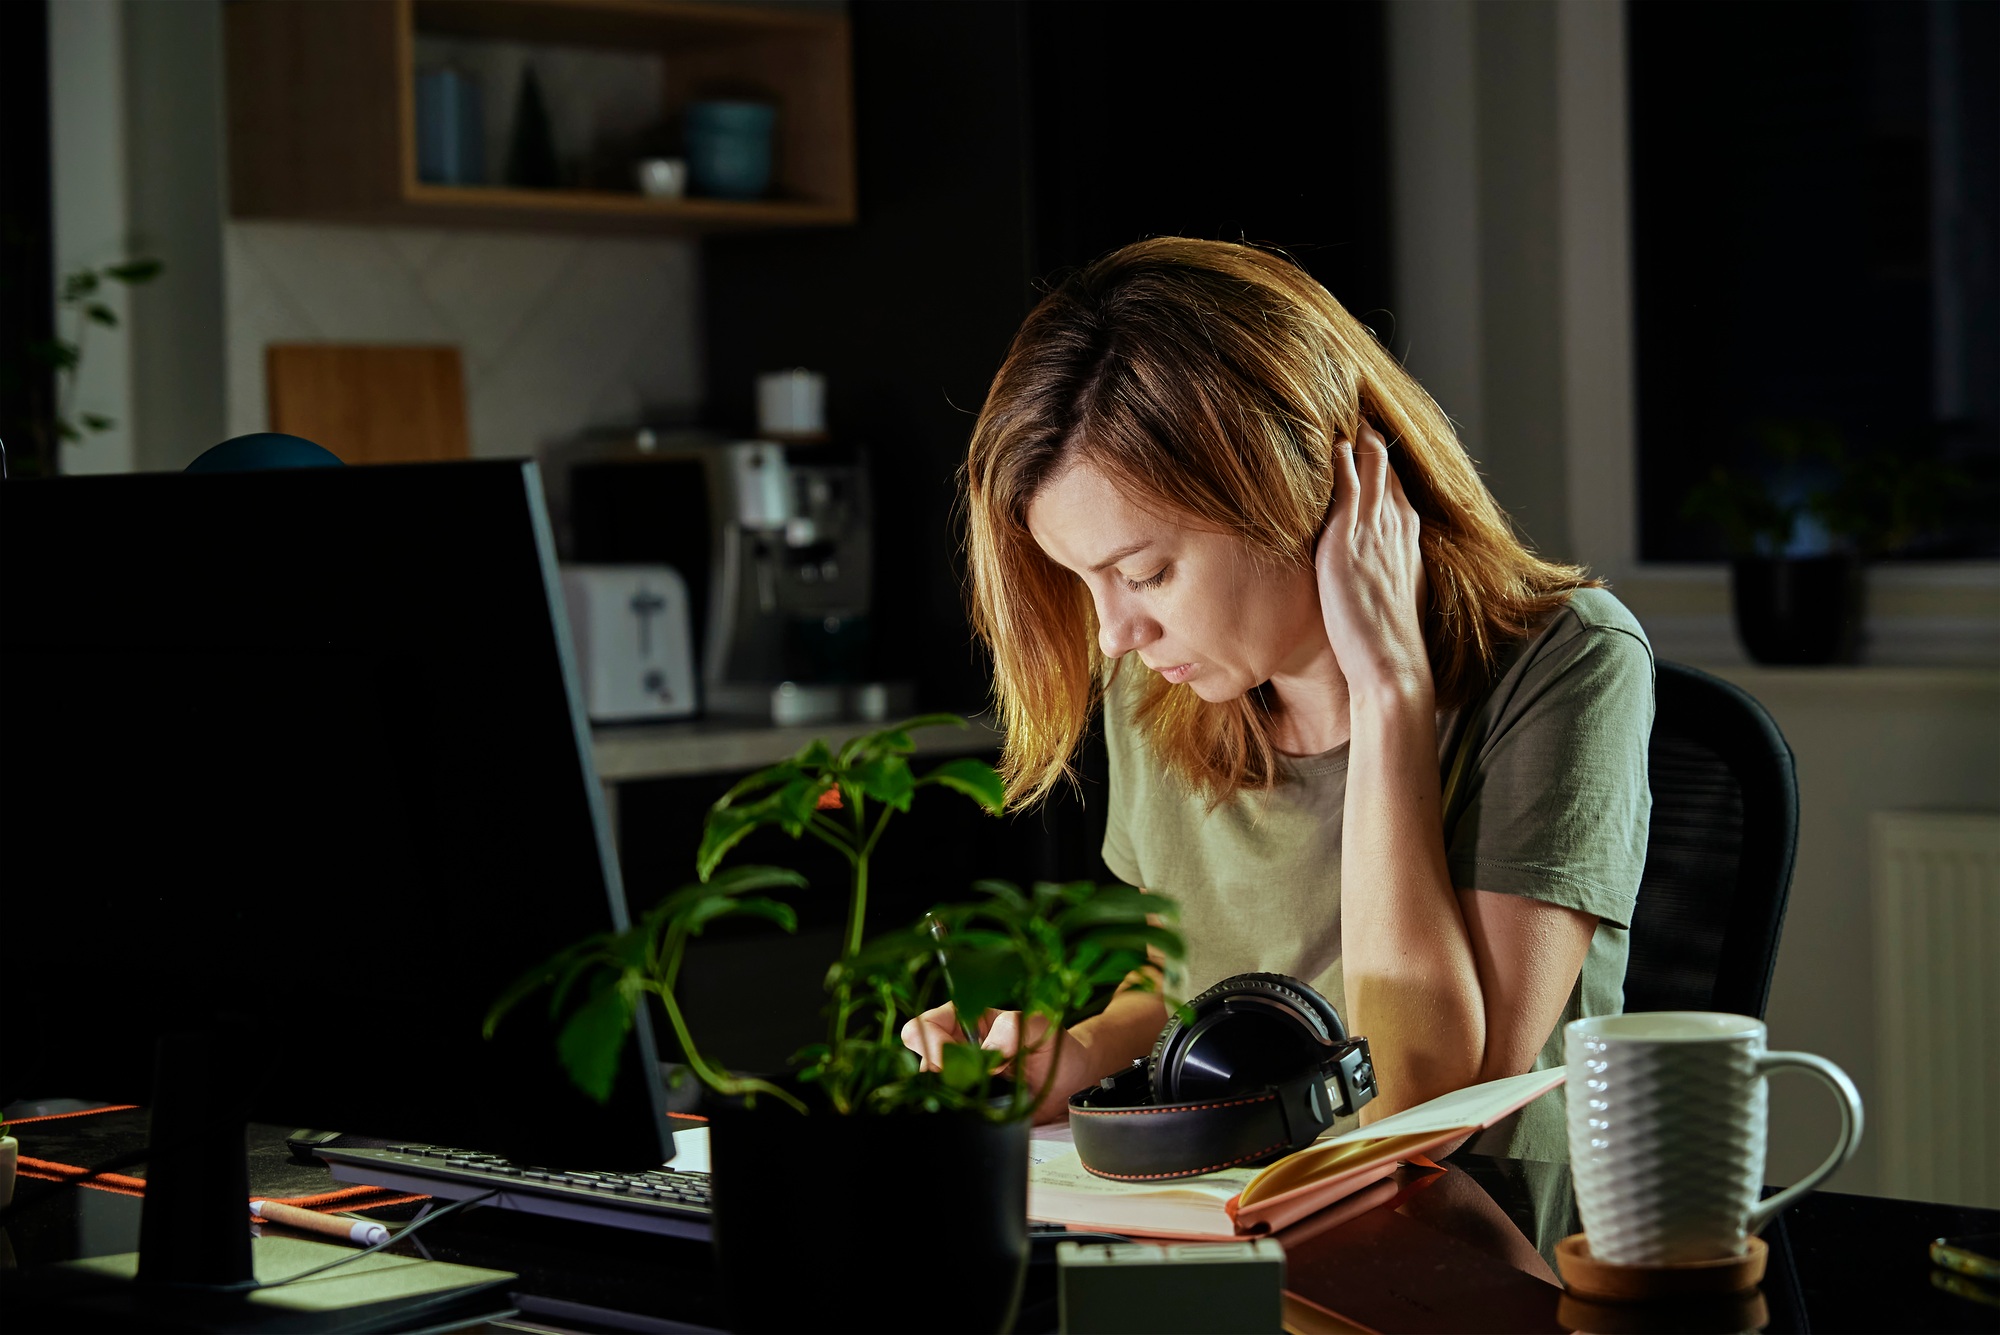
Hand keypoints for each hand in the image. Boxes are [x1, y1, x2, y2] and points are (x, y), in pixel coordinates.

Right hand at [900, 1005, 1096, 1124]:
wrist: (1071, 1083)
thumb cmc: (1057, 1048)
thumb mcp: (1040, 1028)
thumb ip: (1012, 1028)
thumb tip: (986, 1051)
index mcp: (966, 1018)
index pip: (927, 1024)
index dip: (930, 1044)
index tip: (947, 1064)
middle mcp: (956, 1047)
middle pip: (920, 1057)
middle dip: (935, 1073)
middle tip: (964, 1084)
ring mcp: (960, 1077)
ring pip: (929, 1086)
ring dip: (948, 1094)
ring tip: (979, 1096)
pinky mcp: (967, 1104)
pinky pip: (947, 1109)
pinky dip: (955, 1112)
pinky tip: (977, 1110)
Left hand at [1314, 425, 1432, 701]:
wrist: (1392, 668)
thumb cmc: (1383, 642)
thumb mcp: (1387, 591)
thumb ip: (1375, 565)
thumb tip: (1359, 564)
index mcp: (1406, 534)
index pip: (1391, 478)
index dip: (1375, 453)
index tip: (1359, 428)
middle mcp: (1395, 523)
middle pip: (1381, 461)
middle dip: (1364, 432)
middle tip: (1342, 399)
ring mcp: (1372, 528)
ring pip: (1366, 462)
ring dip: (1351, 433)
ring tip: (1329, 401)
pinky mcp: (1347, 539)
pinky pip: (1344, 483)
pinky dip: (1338, 457)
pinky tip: (1325, 437)